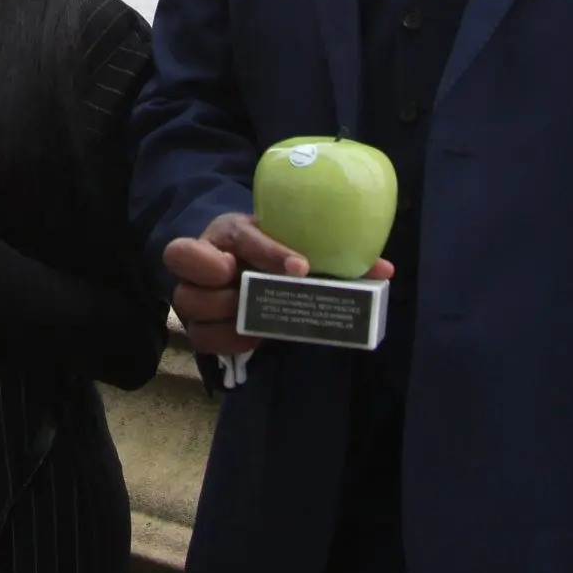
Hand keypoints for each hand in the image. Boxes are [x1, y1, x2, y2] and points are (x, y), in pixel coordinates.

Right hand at [161, 212, 395, 357]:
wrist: (239, 266)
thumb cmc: (268, 252)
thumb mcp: (291, 244)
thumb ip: (330, 256)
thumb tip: (384, 270)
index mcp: (226, 231)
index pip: (238, 234)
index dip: (266, 251)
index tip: (301, 267)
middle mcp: (200, 257)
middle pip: (188, 263)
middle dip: (227, 284)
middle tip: (259, 296)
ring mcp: (191, 292)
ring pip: (190, 305)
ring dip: (229, 316)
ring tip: (261, 321)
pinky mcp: (196, 325)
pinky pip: (202, 339)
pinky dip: (230, 341)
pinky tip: (256, 338)